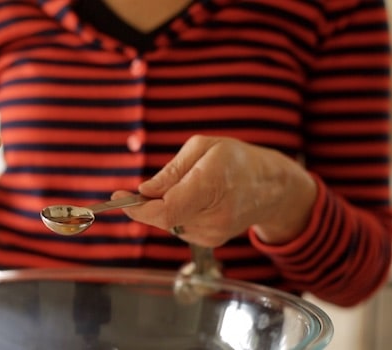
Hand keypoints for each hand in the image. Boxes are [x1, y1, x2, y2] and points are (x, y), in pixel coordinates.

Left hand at [114, 136, 315, 246]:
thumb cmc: (238, 160)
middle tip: (144, 188)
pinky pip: (181, 227)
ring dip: (166, 207)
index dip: (138, 209)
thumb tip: (144, 191)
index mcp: (211, 185)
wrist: (273, 188)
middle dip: (147, 204)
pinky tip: (197, 201)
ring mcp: (214, 233)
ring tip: (190, 188)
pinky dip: (179, 215)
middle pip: (163, 218)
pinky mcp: (213, 241)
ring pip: (170, 223)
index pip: (166, 210)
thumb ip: (172, 171)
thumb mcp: (204, 147)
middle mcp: (213, 216)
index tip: (117, 197)